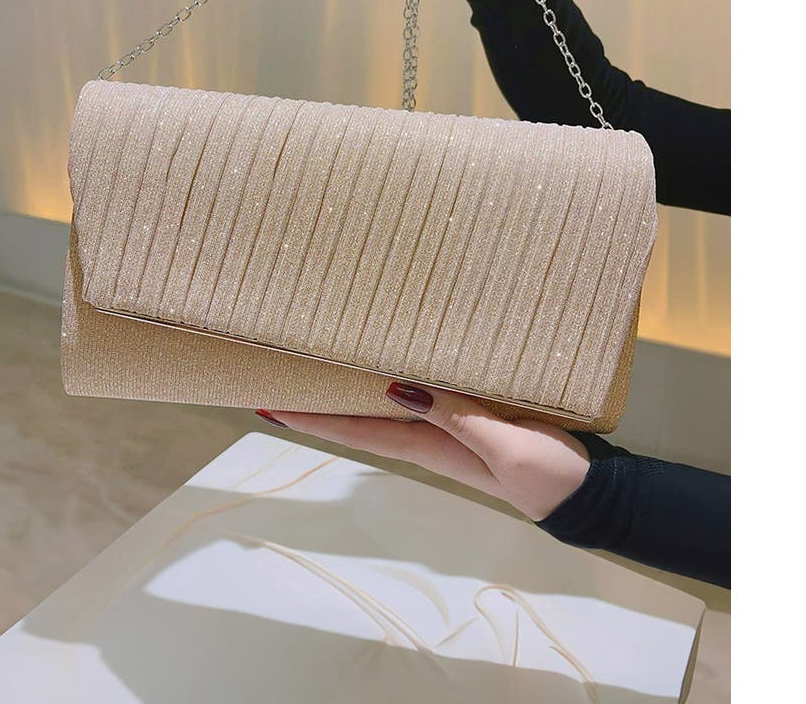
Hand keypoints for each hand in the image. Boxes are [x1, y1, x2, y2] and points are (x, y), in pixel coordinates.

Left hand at [259, 381, 590, 521]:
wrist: (584, 492)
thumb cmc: (545, 473)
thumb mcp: (503, 446)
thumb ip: (456, 418)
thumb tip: (395, 388)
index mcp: (427, 444)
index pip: (355, 430)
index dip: (311, 418)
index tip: (269, 403)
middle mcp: (426, 436)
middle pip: (359, 417)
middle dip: (319, 400)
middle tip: (280, 372)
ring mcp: (446, 427)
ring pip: (383, 405)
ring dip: (349, 389)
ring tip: (319, 362)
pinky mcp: (469, 415)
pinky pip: (418, 394)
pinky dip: (391, 379)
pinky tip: (387, 363)